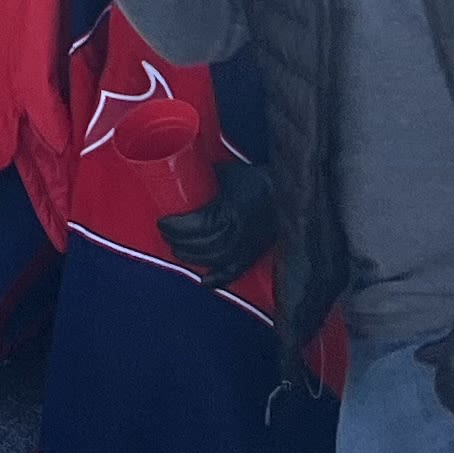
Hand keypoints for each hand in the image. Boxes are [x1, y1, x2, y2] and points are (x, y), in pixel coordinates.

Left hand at [157, 157, 277, 284]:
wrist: (291, 194)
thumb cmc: (260, 179)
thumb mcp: (230, 173)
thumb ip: (208, 175)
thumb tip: (184, 170)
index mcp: (230, 212)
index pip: (195, 225)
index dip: (175, 227)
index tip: (162, 222)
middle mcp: (237, 234)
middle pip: (201, 245)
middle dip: (179, 242)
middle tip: (165, 235)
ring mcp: (247, 247)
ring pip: (214, 259)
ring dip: (192, 257)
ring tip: (177, 250)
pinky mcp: (255, 255)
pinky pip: (235, 272)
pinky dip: (218, 279)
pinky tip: (203, 282)